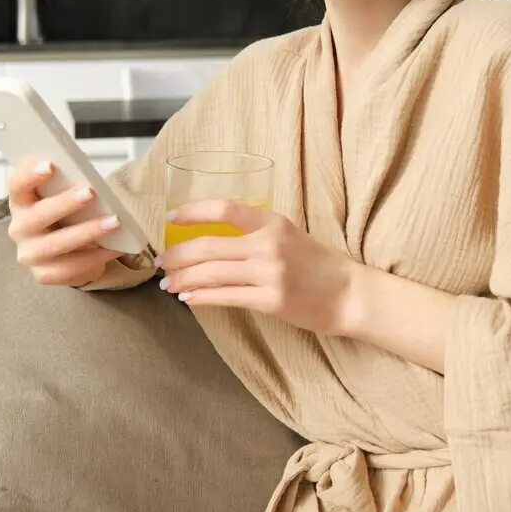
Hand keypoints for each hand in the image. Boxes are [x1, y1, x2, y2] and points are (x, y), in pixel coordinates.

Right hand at [6, 158, 126, 286]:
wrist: (66, 251)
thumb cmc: (65, 215)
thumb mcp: (61, 197)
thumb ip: (66, 186)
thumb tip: (88, 179)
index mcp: (20, 202)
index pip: (17, 185)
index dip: (30, 175)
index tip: (51, 165)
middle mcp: (19, 229)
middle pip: (39, 215)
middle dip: (66, 203)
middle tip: (92, 193)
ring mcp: (30, 254)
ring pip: (57, 244)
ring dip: (88, 232)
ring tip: (114, 222)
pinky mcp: (43, 275)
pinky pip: (70, 268)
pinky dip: (95, 257)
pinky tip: (115, 248)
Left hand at [156, 200, 358, 335]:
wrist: (350, 294)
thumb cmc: (318, 265)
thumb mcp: (289, 235)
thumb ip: (255, 234)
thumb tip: (211, 239)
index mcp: (272, 222)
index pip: (224, 210)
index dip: (193, 212)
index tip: (170, 218)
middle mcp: (269, 245)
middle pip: (209, 246)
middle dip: (178, 255)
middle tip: (160, 262)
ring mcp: (270, 273)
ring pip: (212, 273)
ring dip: (184, 280)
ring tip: (168, 284)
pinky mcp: (271, 301)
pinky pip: (226, 298)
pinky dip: (202, 298)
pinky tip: (189, 299)